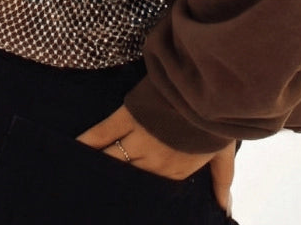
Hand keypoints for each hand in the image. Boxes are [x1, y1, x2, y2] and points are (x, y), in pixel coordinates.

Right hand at [76, 104, 234, 215]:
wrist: (211, 89)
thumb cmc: (218, 121)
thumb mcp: (224, 155)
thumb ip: (221, 182)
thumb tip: (225, 211)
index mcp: (175, 172)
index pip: (149, 191)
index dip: (136, 197)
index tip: (124, 203)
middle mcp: (153, 162)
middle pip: (126, 178)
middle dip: (111, 186)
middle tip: (93, 192)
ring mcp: (139, 139)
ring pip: (111, 158)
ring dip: (97, 166)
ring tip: (80, 175)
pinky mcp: (129, 115)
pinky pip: (103, 132)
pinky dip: (88, 140)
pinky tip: (75, 147)